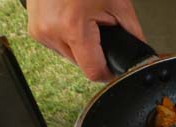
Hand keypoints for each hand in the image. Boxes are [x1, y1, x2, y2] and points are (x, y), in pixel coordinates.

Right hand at [26, 0, 144, 81]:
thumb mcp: (117, 2)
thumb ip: (132, 32)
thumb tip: (141, 53)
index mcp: (72, 27)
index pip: (94, 72)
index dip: (108, 72)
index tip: (115, 68)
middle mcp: (51, 32)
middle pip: (81, 65)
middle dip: (94, 53)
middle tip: (100, 31)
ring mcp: (39, 31)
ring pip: (69, 57)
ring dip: (80, 47)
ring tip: (85, 22)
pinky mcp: (34, 29)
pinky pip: (57, 45)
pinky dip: (67, 38)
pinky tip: (72, 20)